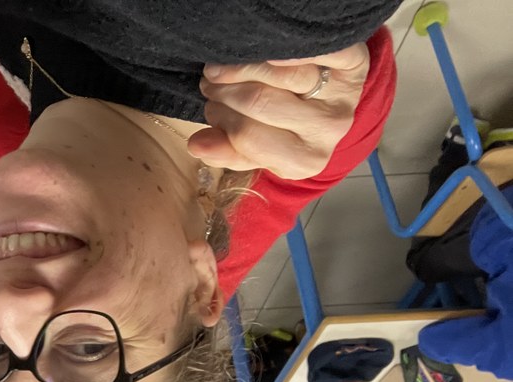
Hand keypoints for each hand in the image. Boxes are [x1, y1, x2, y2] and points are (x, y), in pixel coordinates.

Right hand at [189, 43, 370, 179]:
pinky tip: (263, 49)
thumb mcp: (254, 150)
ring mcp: (345, 98)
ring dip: (244, 65)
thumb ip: (225, 151)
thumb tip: (196, 144)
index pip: (248, 136)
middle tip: (210, 83)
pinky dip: (289, 49)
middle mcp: (329, 133)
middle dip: (226, 90)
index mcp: (303, 163)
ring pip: (286, 74)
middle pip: (261, 102)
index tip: (210, 107)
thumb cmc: (282, 128)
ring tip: (224, 66)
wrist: (327, 103)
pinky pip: (321, 52)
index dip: (220, 117)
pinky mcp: (355, 66)